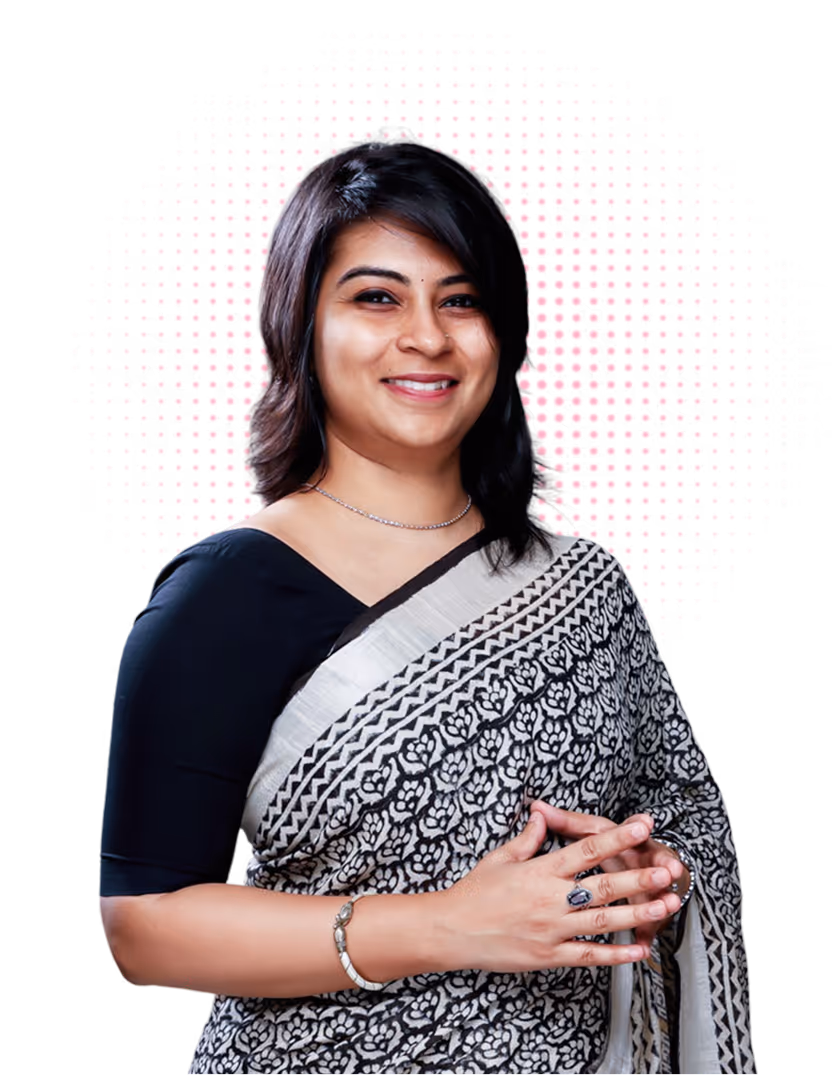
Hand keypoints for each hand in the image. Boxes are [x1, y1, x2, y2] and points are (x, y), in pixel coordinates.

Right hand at [438, 812, 682, 974]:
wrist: (451, 930)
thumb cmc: (473, 892)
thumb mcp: (499, 857)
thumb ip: (527, 838)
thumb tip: (541, 814)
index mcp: (540, 871)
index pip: (586, 849)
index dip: (617, 837)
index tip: (643, 826)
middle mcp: (550, 899)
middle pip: (604, 886)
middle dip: (638, 878)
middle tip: (668, 871)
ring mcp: (551, 930)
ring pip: (603, 921)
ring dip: (637, 913)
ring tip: (665, 906)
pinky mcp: (548, 956)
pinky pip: (588, 956)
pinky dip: (616, 955)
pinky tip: (640, 950)